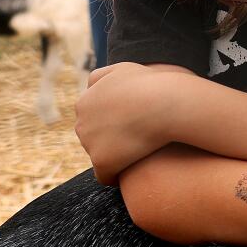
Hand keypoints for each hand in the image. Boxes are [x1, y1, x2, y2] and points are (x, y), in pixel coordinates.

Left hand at [75, 62, 193, 182]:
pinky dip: (115, 177)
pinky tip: (130, 175)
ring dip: (114, 158)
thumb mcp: (123, 69)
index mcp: (84, 102)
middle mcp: (81, 123)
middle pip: (92, 139)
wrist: (165, 102)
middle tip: (136, 143)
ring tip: (137, 157)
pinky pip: (105, 176)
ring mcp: (90, 143)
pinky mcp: (102, 161)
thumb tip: (91, 87)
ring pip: (99, 156)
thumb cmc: (150, 84)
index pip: (91, 120)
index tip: (130, 128)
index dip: (111, 125)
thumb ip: (102, 76)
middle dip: (109, 142)